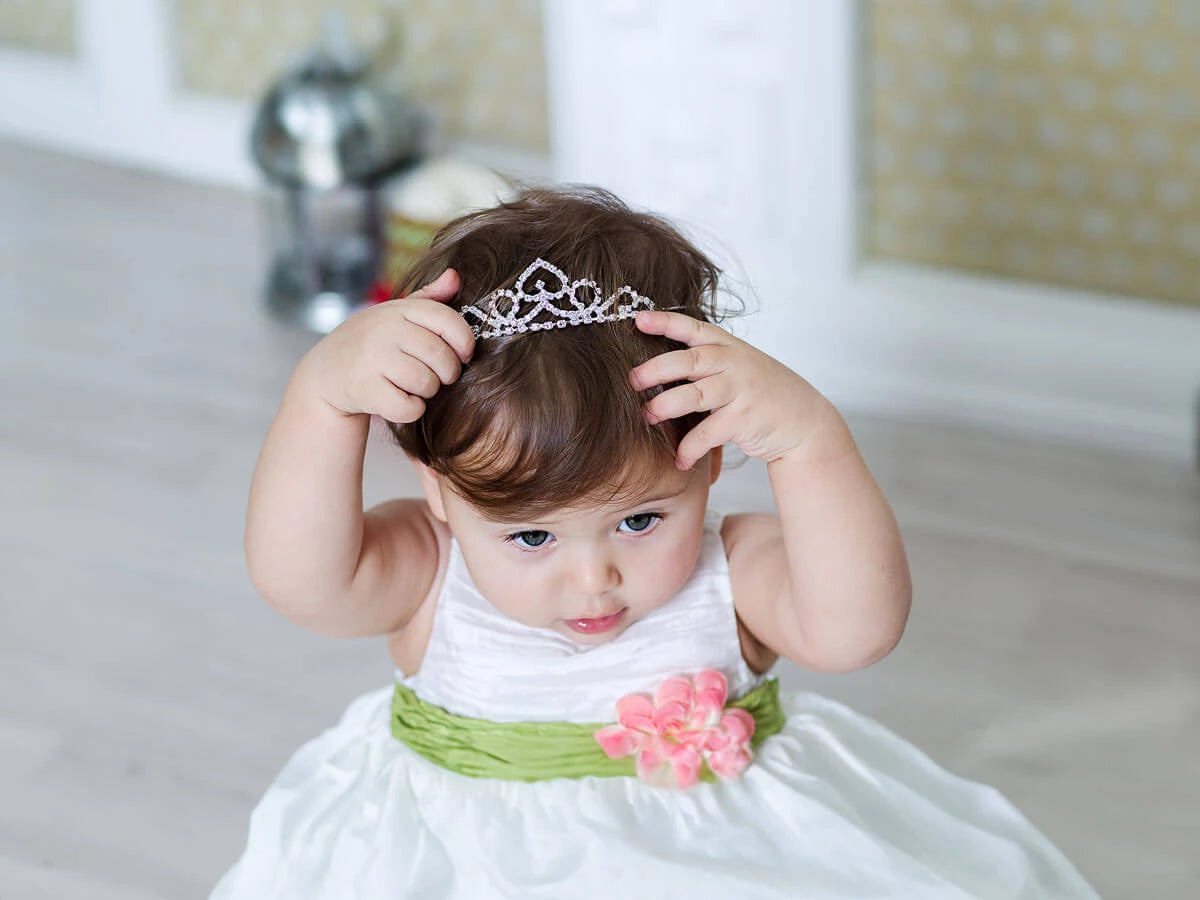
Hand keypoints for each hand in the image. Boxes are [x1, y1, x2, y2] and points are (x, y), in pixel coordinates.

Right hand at [301, 269, 474, 421]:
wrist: (325, 373)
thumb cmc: (371, 343)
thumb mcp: (395, 314)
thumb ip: (428, 298)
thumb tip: (455, 276)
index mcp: (397, 310)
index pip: (447, 320)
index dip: (465, 341)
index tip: (465, 355)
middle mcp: (384, 330)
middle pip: (441, 357)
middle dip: (448, 373)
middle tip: (438, 376)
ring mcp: (373, 358)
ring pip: (427, 383)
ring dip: (427, 392)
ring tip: (414, 386)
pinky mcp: (365, 389)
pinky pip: (410, 407)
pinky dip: (412, 410)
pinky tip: (402, 400)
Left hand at [629, 310, 830, 469]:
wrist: (805, 421)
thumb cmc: (763, 394)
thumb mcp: (739, 367)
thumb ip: (707, 362)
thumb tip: (656, 366)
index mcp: (729, 347)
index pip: (693, 328)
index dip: (664, 322)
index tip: (637, 319)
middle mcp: (735, 363)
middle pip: (689, 360)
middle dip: (656, 369)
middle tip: (632, 380)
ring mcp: (742, 390)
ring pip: (695, 395)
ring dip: (666, 406)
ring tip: (647, 415)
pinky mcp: (745, 419)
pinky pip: (708, 433)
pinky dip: (689, 448)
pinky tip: (680, 459)